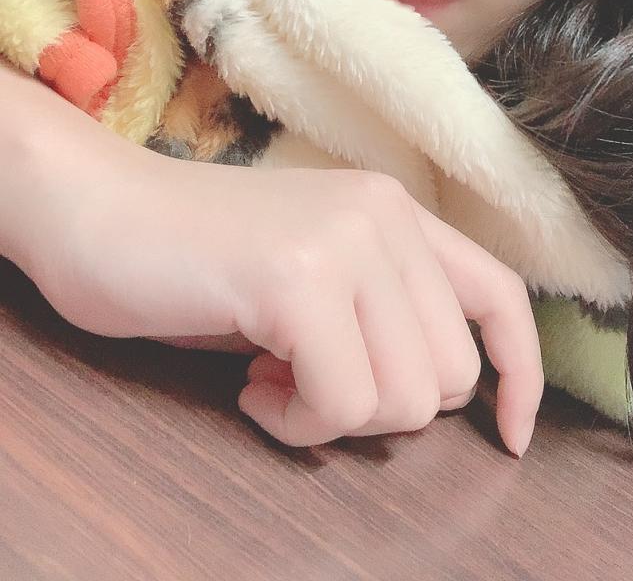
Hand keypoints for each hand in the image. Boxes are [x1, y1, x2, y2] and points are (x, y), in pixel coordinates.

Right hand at [33, 143, 543, 456]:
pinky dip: (294, 422)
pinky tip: (247, 387)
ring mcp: (345, 241)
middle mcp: (386, 215)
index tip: (510, 436)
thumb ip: (380, 313)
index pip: (501, 295)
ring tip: (273, 377)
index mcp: (397, 210)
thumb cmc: (200, 260)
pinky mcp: (297, 279)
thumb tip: (434, 396)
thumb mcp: (314, 273)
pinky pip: (337, 404)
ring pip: (404, 399)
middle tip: (308, 380)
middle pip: (449, 373)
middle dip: (382, 408)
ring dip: (335, 417)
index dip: (519, 373)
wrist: (98, 213)